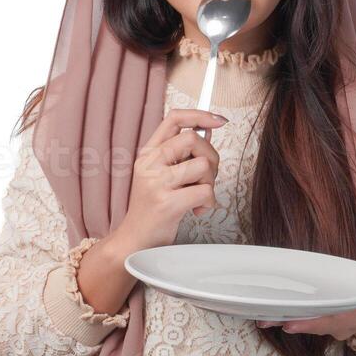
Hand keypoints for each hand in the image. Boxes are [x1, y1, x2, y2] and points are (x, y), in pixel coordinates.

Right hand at [116, 108, 227, 251]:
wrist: (135, 241)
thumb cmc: (153, 208)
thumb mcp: (161, 174)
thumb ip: (182, 154)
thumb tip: (208, 130)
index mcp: (148, 152)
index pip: (174, 118)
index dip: (200, 115)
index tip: (220, 120)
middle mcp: (149, 163)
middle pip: (193, 138)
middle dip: (211, 156)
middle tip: (206, 177)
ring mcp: (156, 182)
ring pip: (203, 165)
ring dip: (210, 183)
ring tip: (198, 196)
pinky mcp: (167, 203)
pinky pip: (205, 191)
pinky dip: (209, 202)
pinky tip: (197, 210)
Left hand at [257, 250, 355, 341]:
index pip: (333, 323)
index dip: (312, 324)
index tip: (291, 322)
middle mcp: (343, 325)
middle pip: (314, 326)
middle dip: (291, 323)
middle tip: (267, 319)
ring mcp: (333, 325)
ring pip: (307, 324)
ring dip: (285, 321)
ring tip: (262, 318)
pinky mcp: (324, 320)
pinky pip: (306, 320)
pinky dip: (290, 316)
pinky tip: (270, 312)